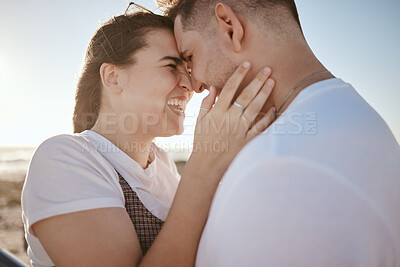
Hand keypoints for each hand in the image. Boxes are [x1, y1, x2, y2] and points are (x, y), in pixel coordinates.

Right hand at [189, 61, 275, 176]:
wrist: (207, 165)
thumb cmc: (202, 141)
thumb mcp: (200, 121)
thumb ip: (206, 103)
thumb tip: (214, 87)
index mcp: (217, 112)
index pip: (229, 88)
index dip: (239, 75)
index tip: (247, 63)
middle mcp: (230, 119)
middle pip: (246, 96)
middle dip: (257, 81)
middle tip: (268, 69)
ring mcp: (240, 129)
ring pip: (255, 108)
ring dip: (264, 94)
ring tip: (272, 81)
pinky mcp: (247, 140)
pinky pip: (260, 127)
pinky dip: (267, 118)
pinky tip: (274, 109)